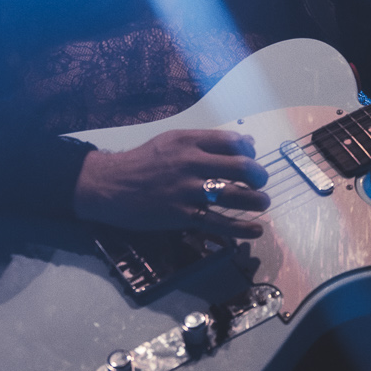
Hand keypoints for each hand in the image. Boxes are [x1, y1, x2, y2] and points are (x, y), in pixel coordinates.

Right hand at [73, 130, 269, 239]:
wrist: (108, 185)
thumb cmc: (142, 163)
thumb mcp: (172, 141)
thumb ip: (208, 142)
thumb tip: (246, 141)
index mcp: (188, 141)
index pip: (232, 141)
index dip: (250, 151)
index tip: (252, 159)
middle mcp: (190, 162)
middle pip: (240, 166)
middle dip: (258, 176)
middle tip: (261, 183)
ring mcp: (186, 190)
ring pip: (234, 194)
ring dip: (256, 200)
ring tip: (263, 203)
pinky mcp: (181, 214)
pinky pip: (218, 221)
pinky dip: (241, 227)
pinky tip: (256, 230)